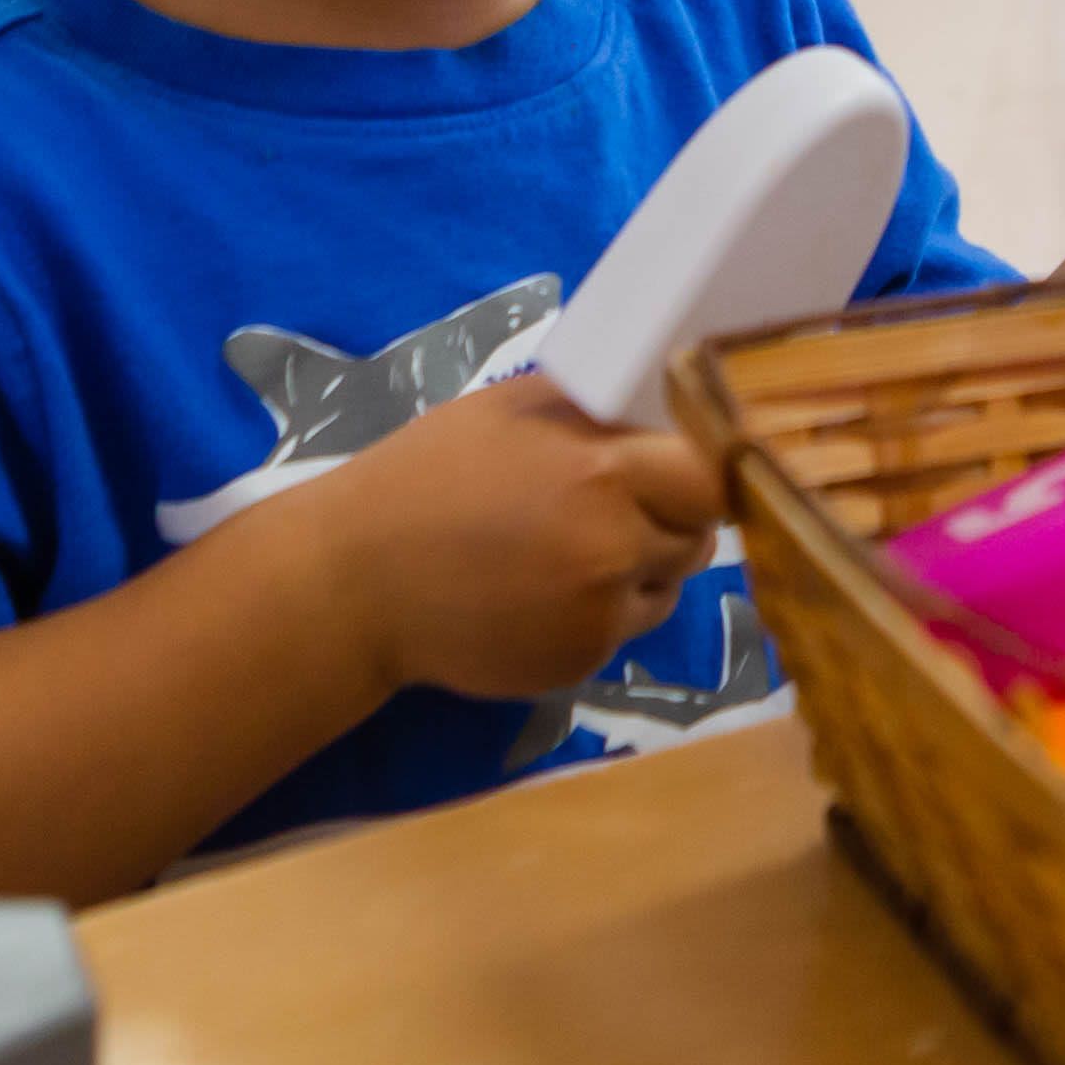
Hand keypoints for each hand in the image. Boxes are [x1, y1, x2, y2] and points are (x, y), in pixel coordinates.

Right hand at [297, 375, 725, 699]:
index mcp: (601, 473)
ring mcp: (598, 614)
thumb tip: (664, 401)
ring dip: (643, 572)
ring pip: (666, 590)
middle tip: (625, 510)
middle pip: (698, 537)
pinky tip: (542, 594)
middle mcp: (612, 548)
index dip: (697, 473)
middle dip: (673, 522)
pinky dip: (599, 614)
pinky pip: (622, 632)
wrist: (355, 582)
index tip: (677, 471)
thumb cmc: (426, 479)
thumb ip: (594, 410)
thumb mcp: (510, 412)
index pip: (708, 477)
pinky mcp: (578, 663)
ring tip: (573, 552)